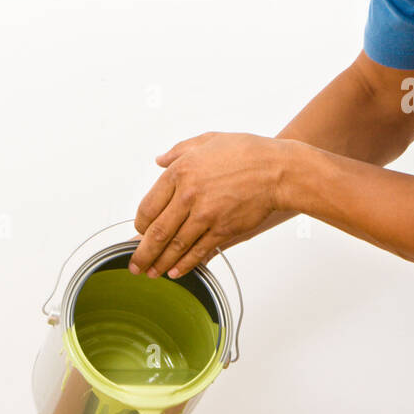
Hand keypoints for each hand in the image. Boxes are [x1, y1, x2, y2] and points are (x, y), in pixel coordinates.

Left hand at [130, 131, 286, 278]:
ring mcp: (205, 215)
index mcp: (180, 172)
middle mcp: (188, 195)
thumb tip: (160, 160)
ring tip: (151, 273)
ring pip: (175, 246)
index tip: (140, 233)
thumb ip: (179, 151)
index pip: (148, 206)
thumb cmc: (247, 152)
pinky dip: (185, 264)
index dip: (140, 225)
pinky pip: (198, 251)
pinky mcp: (223, 229)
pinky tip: (176, 271)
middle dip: (142, 253)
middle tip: (134, 265)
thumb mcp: (208, 140)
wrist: (279, 170)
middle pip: (157, 232)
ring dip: (160, 263)